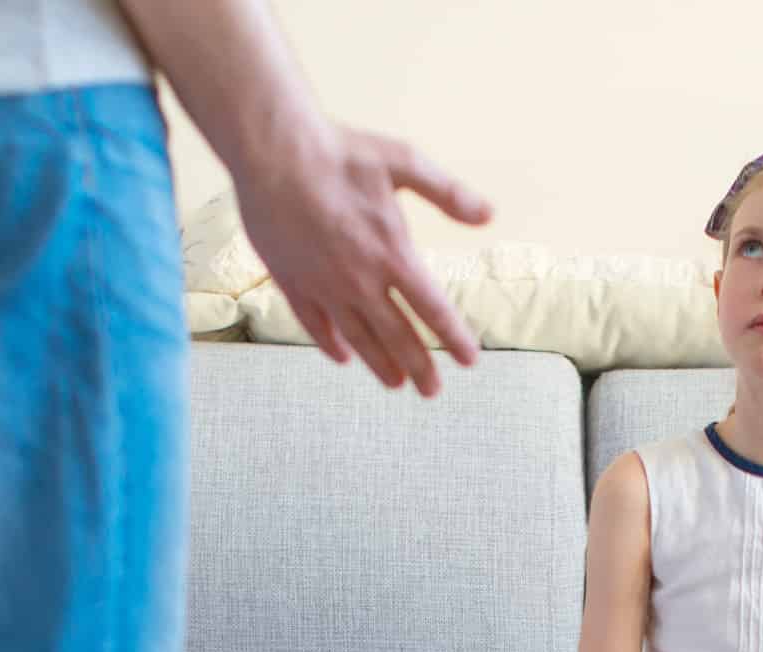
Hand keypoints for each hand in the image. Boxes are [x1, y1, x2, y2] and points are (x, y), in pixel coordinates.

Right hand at [232, 120, 494, 396]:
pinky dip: (331, 345)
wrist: (273, 149)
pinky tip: (344, 357)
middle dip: (418, 366)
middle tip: (432, 390)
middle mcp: (361, 280)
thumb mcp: (404, 161)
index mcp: (393, 253)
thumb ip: (448, 192)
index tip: (469, 361)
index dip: (454, 337)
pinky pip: (315, 325)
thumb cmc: (342, 152)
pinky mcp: (292, 282)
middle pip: (397, 336)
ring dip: (379, 364)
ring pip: (358, 338)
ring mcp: (324, 285)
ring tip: (396, 384)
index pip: (433, 308)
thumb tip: (489, 214)